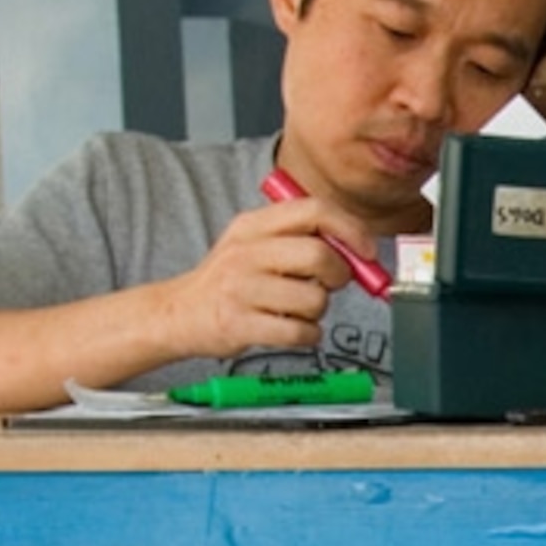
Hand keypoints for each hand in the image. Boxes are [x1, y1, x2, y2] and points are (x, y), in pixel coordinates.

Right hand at [159, 201, 356, 359]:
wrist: (179, 312)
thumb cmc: (230, 280)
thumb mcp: (256, 243)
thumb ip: (302, 238)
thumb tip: (359, 250)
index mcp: (253, 224)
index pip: (313, 210)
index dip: (350, 229)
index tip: (366, 250)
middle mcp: (246, 251)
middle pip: (320, 255)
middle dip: (339, 275)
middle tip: (330, 285)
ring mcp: (241, 288)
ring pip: (315, 299)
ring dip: (318, 311)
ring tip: (296, 309)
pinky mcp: (240, 324)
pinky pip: (300, 332)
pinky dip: (307, 335)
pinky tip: (291, 329)